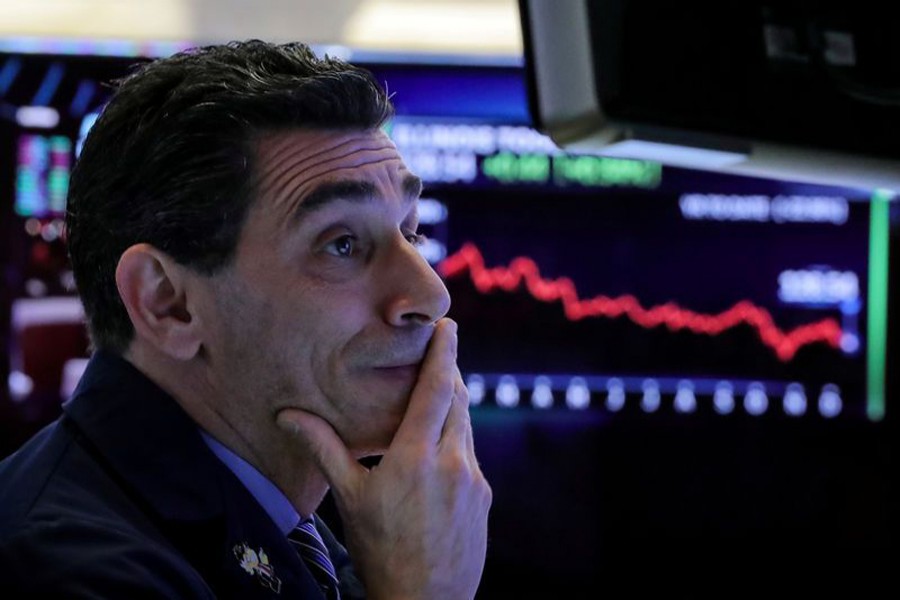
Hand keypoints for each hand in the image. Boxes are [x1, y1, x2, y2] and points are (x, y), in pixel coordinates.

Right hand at [277, 318, 491, 599]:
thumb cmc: (380, 550)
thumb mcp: (348, 498)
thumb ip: (324, 448)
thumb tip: (288, 415)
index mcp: (417, 456)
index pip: (437, 389)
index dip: (444, 353)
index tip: (448, 326)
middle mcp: (454, 461)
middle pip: (459, 400)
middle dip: (450, 375)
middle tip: (439, 355)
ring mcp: (474, 480)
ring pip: (467, 427)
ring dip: (454, 407)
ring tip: (436, 398)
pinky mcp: (484, 498)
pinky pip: (471, 455)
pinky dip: (458, 440)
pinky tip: (439, 451)